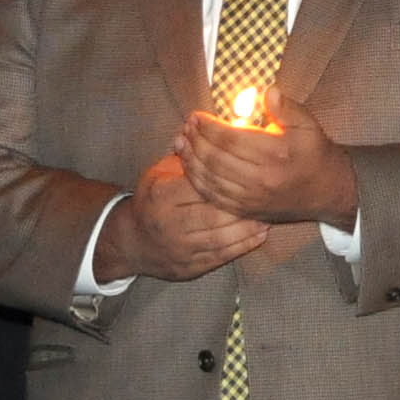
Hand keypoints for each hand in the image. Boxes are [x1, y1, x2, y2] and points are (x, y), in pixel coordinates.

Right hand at [96, 153, 265, 285]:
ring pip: (221, 239)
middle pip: (214, 215)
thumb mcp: (159, 174)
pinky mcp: (189, 268)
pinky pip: (221, 257)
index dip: (227, 181)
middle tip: (266, 199)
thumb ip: (185, 158)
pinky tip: (259, 236)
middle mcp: (169, 224)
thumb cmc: (152, 200)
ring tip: (268, 217)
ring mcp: (179, 249)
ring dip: (248, 229)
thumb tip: (204, 131)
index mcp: (162, 196)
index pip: (201, 186)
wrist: (131, 242)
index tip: (250, 174)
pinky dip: (243, 246)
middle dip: (243, 208)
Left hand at [175, 96, 358, 229]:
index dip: (209, 126)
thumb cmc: (315, 153)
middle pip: (215, 159)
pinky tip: (189, 167)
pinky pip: (213, 197)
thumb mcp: (308, 125)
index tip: (197, 115)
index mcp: (275, 154)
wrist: (327, 192)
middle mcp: (261, 179)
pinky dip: (197, 181)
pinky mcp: (246, 211)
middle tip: (186, 126)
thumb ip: (286, 108)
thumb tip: (267, 91)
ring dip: (190, 160)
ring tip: (180, 142)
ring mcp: (252, 198)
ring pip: (210, 179)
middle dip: (196, 141)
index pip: (230, 139)